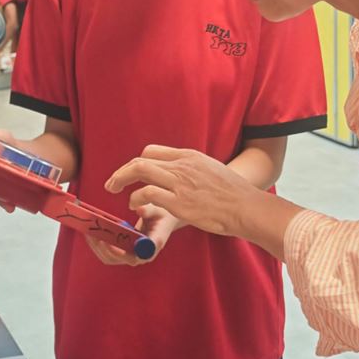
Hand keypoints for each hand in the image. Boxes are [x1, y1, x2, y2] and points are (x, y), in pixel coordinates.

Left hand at [85, 204, 181, 266]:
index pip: (136, 256)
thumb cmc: (162, 215)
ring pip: (109, 258)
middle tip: (93, 233)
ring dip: (96, 246)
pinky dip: (97, 244)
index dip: (121, 253)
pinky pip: (107, 253)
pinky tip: (90, 233)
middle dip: (102, 247)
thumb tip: (139, 209)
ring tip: (88, 231)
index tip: (108, 243)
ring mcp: (130, 255)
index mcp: (151, 247)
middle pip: (117, 259)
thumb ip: (149, 210)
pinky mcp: (123, 253)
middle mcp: (140, 255)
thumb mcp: (158, 210)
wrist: (164, 221)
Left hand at [105, 146, 258, 236]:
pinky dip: (136, 199)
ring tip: (117, 193)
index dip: (137, 163)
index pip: (152, 151)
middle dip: (122, 172)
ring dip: (123, 181)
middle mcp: (182, 165)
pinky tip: (136, 207)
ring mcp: (180, 183)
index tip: (131, 174)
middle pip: (141, 160)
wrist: (246, 206)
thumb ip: (191, 169)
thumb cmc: (232, 193)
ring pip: (140, 171)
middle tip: (112, 183)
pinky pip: (148, 194)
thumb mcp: (210, 170)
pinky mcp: (179, 202)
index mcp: (189, 156)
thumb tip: (177, 175)